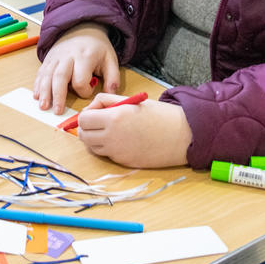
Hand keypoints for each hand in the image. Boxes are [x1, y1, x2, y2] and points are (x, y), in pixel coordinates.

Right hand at [33, 22, 118, 113]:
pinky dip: (38, 84)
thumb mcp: (110, 59)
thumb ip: (113, 78)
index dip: (84, 90)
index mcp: (85, 57)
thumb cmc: (96, 48)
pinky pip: (41, 72)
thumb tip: (110, 95)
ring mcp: (56, 57)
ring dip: (44, 92)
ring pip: (47, 75)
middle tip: (57, 111)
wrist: (82, 28)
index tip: (88, 91)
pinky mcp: (48, 59)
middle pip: (60, 77)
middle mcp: (68, 57)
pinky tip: (36, 96)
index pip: (80, 79)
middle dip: (58, 95)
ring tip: (43, 106)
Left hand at [76, 93, 191, 167]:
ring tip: (112, 130)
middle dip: (88, 128)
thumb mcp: (132, 100)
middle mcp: (112, 138)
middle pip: (83, 136)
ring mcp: (118, 153)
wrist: (182, 135)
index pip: (82, 119)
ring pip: (93, 148)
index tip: (96, 112)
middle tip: (100, 122)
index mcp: (114, 118)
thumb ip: (107, 101)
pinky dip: (109, 148)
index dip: (86, 114)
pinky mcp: (125, 163)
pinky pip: (107, 155)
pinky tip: (124, 140)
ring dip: (96, 139)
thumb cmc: (159, 114)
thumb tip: (90, 108)